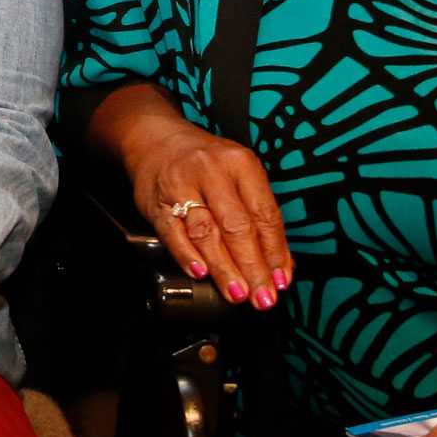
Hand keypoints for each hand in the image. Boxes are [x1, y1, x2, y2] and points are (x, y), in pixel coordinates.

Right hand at [122, 117, 293, 307]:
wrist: (156, 140)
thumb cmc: (205, 163)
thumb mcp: (238, 174)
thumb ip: (258, 215)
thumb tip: (278, 263)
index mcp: (240, 164)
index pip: (264, 214)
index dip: (275, 251)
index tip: (280, 280)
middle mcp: (211, 172)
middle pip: (237, 226)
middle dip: (252, 267)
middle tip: (262, 296)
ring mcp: (181, 186)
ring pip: (206, 233)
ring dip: (224, 268)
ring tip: (238, 293)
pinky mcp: (156, 202)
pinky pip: (173, 233)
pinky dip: (187, 255)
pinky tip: (201, 273)